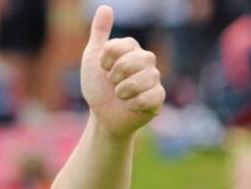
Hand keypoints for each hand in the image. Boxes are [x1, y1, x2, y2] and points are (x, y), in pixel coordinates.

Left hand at [81, 5, 164, 137]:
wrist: (102, 116)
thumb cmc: (98, 87)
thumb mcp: (92, 59)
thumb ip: (99, 34)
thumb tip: (105, 7)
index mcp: (131, 48)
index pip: (118, 46)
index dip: (105, 61)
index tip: (103, 69)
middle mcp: (146, 60)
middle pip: (133, 61)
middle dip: (115, 76)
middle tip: (112, 84)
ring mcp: (154, 78)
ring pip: (143, 79)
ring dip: (123, 91)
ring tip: (120, 95)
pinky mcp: (158, 97)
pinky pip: (151, 96)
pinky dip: (134, 103)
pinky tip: (130, 105)